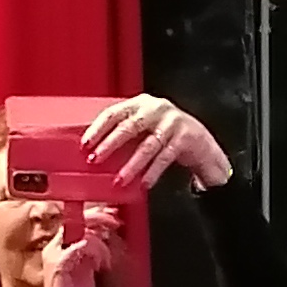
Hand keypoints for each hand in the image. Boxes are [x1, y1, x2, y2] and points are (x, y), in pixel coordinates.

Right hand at [36, 202, 121, 286]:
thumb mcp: (90, 270)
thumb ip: (95, 250)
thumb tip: (109, 233)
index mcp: (61, 246)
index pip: (77, 219)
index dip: (96, 214)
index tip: (114, 216)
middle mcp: (55, 246)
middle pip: (78, 218)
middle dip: (100, 218)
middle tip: (116, 222)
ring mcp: (55, 254)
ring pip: (81, 229)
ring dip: (100, 240)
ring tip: (106, 258)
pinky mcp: (59, 264)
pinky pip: (81, 245)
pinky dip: (96, 250)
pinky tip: (101, 264)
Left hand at [81, 93, 231, 193]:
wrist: (200, 141)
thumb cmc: (166, 135)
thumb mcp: (143, 129)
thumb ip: (122, 134)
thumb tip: (94, 151)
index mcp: (140, 104)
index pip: (113, 112)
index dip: (97, 129)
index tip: (85, 144)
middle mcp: (156, 108)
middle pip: (129, 126)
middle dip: (110, 145)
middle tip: (96, 159)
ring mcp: (172, 122)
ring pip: (148, 145)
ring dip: (132, 165)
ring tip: (119, 179)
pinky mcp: (186, 136)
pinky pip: (166, 157)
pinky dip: (153, 171)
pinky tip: (144, 183)